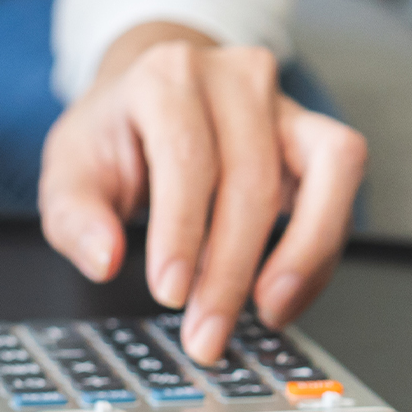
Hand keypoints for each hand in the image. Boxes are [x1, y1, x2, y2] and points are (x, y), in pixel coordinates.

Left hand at [39, 23, 366, 364]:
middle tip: (206, 336)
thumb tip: (104, 259)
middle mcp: (235, 76)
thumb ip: (76, 218)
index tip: (170, 294)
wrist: (150, 97)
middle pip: (253, 177)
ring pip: (326, 170)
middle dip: (231, 271)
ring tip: (268, 312)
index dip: (182, 232)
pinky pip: (342, 184)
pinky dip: (322, 247)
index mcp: (165, 76)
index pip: (187, 156)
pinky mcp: (317, 132)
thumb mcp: (69, 172)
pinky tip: (285, 292)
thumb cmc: (112, 136)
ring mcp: (284, 100)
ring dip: (303, 255)